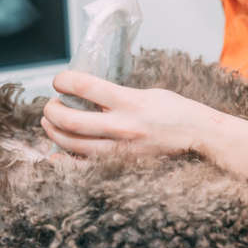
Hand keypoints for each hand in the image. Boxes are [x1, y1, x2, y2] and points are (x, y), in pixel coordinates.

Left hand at [42, 70, 215, 157]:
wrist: (197, 134)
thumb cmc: (172, 109)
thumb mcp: (145, 92)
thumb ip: (115, 94)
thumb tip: (84, 94)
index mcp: (130, 101)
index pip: (86, 86)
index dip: (64, 80)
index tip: (58, 80)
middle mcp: (123, 125)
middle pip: (72, 120)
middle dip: (52, 111)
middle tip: (50, 105)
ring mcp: (121, 148)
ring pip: (74, 144)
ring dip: (54, 132)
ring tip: (50, 123)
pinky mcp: (122, 164)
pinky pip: (85, 166)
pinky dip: (65, 162)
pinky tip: (54, 154)